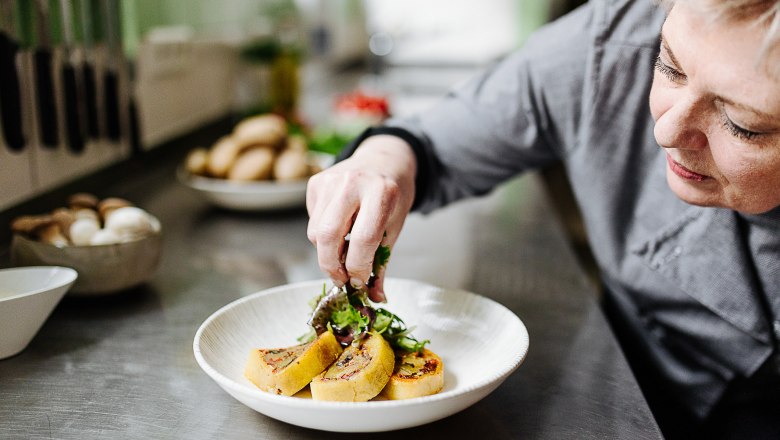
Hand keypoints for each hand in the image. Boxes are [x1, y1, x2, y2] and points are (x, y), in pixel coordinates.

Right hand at [306, 135, 416, 301]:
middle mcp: (352, 183)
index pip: (363, 239)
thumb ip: (382, 263)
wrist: (384, 160)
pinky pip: (312, 221)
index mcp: (381, 192)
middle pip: (327, 236)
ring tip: (345, 250)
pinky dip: (322, 235)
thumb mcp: (395, 226)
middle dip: (331, 266)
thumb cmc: (392, 196)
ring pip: (315, 232)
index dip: (358, 267)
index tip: (359, 282)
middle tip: (341, 278)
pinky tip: (340, 226)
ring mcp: (330, 180)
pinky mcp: (315, 183)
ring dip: (327, 252)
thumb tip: (374, 298)